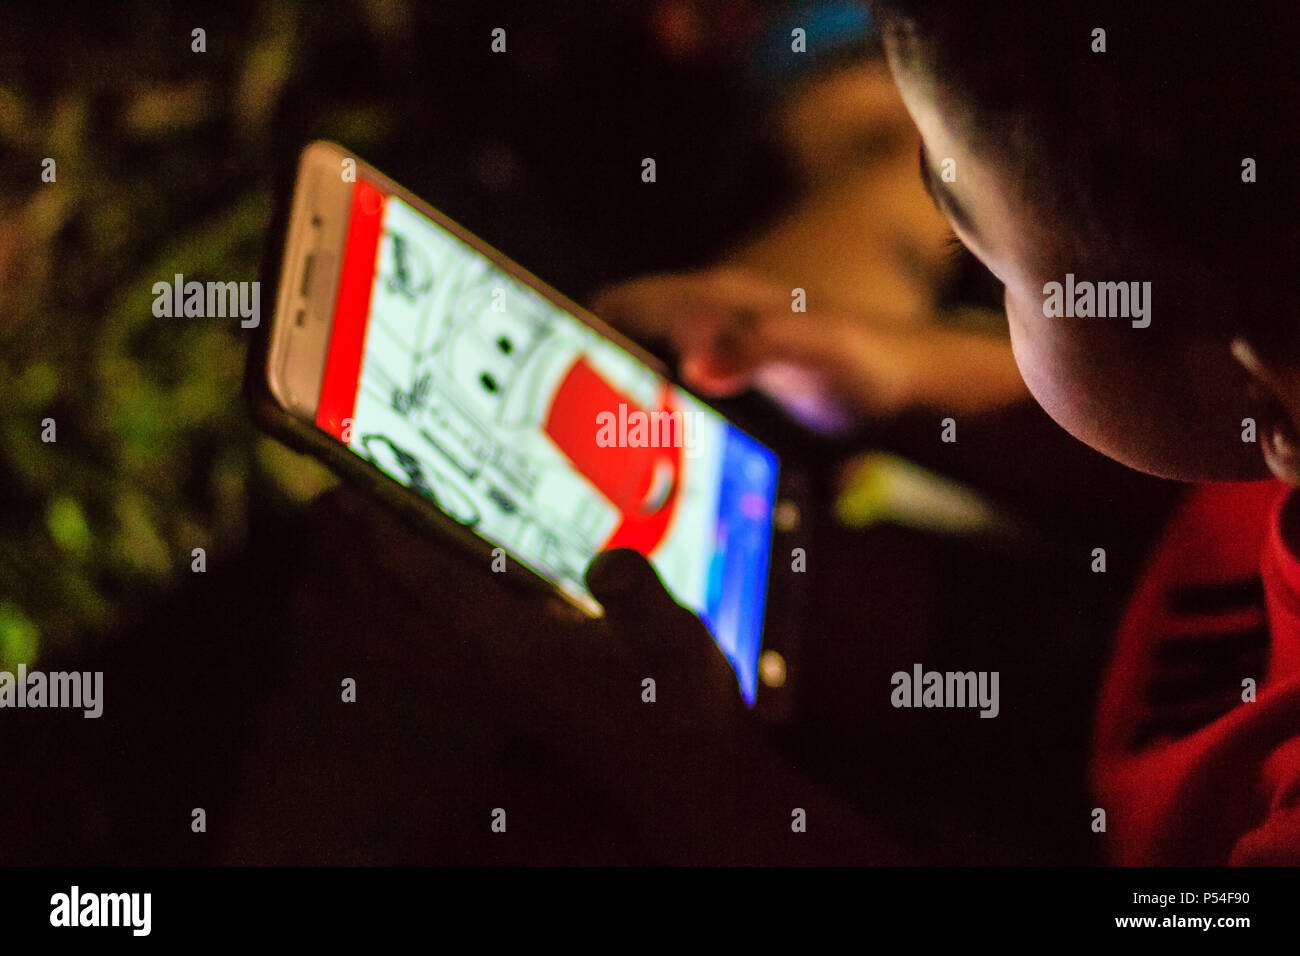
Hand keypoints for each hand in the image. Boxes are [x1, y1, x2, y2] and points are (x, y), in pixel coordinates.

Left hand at [295, 488, 905, 862]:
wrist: (682, 773)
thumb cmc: (681, 706)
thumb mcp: (678, 644)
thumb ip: (645, 604)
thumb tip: (611, 563)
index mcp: (516, 650)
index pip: (432, 587)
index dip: (385, 541)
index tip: (346, 495)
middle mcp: (488, 672)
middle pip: (394, 620)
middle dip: (352, 567)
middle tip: (319, 513)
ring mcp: (491, 690)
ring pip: (400, 653)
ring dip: (354, 615)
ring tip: (309, 590)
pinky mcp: (503, 697)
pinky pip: (422, 669)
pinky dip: (387, 646)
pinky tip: (388, 633)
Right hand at [591, 266, 1025, 431]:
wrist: (908, 378)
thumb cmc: (867, 360)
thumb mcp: (818, 352)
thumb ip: (761, 347)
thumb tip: (694, 361)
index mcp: (716, 301)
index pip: (625, 306)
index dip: (578, 328)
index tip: (538, 368)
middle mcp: (707, 316)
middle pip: (623, 334)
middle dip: (584, 367)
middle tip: (549, 422)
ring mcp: (715, 344)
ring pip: (644, 361)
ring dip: (614, 393)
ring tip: (577, 444)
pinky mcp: (728, 373)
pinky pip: (671, 385)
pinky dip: (650, 410)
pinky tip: (641, 451)